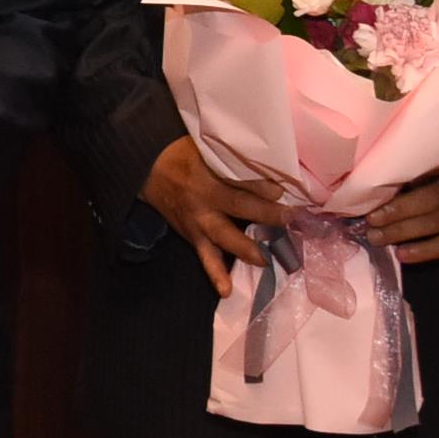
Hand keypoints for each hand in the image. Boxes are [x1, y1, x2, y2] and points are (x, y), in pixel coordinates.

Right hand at [142, 137, 291, 295]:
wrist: (148, 172)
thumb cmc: (184, 155)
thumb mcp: (205, 146)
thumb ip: (232, 156)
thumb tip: (271, 162)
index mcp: (208, 171)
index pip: (239, 177)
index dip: (262, 183)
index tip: (284, 189)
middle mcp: (204, 198)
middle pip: (238, 206)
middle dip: (265, 214)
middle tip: (290, 219)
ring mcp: (198, 221)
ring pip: (224, 236)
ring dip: (247, 248)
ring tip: (266, 259)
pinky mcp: (194, 237)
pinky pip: (205, 257)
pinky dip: (215, 275)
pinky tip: (226, 291)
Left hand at [367, 165, 438, 262]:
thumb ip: (431, 172)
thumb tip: (390, 178)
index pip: (426, 186)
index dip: (400, 197)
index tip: (373, 200)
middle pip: (425, 208)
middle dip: (393, 216)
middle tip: (368, 223)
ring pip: (429, 230)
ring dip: (399, 235)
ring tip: (375, 238)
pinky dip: (421, 252)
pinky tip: (402, 254)